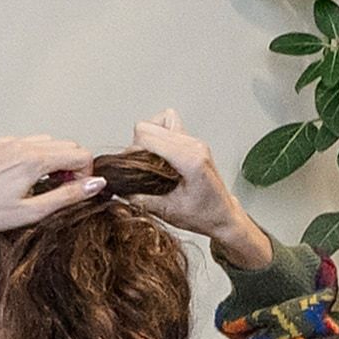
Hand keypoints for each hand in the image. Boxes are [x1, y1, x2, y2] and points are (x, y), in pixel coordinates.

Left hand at [0, 138, 96, 234]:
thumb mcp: (31, 212)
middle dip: (74, 165)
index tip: (77, 189)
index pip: (82, 154)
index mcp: (34, 161)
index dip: (87, 174)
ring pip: (48, 141)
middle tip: (63, 187)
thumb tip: (95, 185)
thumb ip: (67, 196)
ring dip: (55, 159)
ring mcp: (8, 143)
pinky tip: (25, 176)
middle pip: (68, 144)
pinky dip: (35, 155)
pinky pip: (27, 142)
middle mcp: (21, 146)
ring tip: (44, 182)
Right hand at [104, 115, 268, 268]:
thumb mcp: (166, 211)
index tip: (132, 169)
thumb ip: (138, 197)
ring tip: (151, 160)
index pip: (146, 137)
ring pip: (156, 122)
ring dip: (148, 138)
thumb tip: (115, 186)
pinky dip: (158, 133)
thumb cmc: (204, 216)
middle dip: (137, 146)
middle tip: (140, 167)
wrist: (224, 216)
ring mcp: (195, 142)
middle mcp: (194, 146)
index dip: (131, 152)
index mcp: (191, 160)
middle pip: (147, 127)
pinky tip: (159, 153)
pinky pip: (168, 123)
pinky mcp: (194, 142)